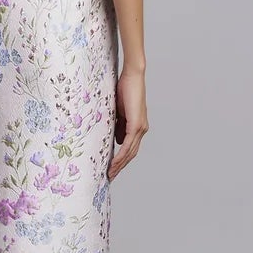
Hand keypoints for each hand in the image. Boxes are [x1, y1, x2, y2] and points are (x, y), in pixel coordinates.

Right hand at [108, 65, 147, 179]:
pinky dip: (121, 155)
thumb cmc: (125, 89)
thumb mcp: (119, 110)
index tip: (112, 168)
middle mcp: (141, 129)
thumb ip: (118, 124)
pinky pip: (128, 145)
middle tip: (110, 176)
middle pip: (131, 154)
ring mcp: (140, 128)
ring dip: (119, 164)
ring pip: (130, 152)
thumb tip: (117, 139)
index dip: (122, 159)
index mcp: (138, 126)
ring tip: (110, 173)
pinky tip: (114, 163)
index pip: (130, 148)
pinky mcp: (136, 124)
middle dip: (120, 166)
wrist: (133, 76)